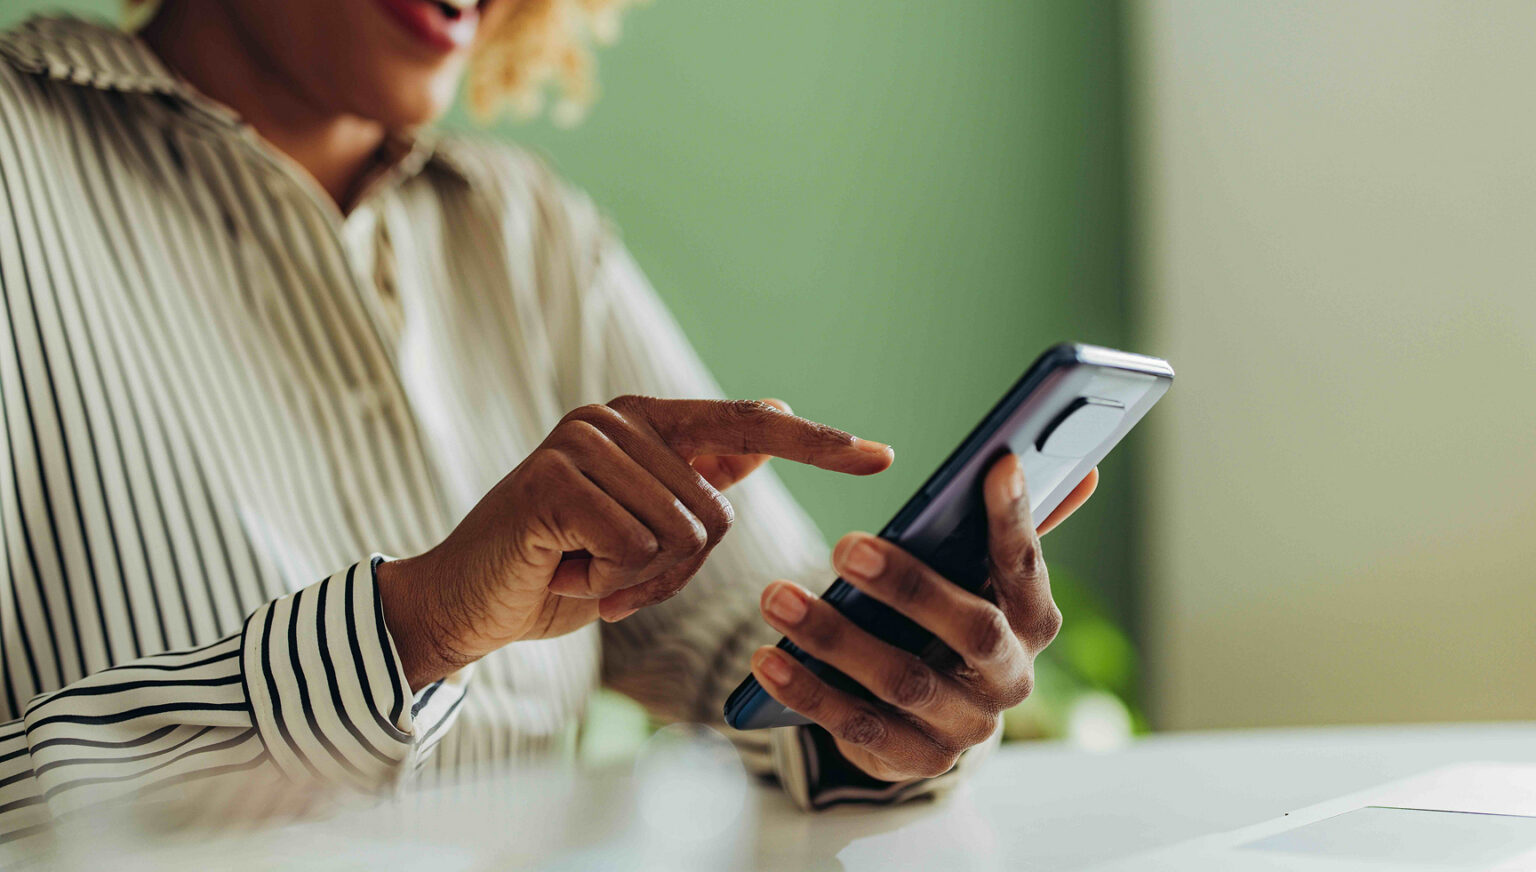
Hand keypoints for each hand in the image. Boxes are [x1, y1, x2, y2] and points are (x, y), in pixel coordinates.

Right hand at [378, 396, 892, 689]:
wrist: (468, 603)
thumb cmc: (560, 568)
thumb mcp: (643, 527)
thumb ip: (697, 477)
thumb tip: (768, 428)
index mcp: (645, 423)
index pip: (747, 426)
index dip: (818, 445)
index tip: (881, 456)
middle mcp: (614, 419)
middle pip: (716, 512)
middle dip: (675, 571)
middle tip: (615, 578)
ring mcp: (580, 442)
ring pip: (679, 534)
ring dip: (640, 582)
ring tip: (586, 572)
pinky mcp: (552, 479)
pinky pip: (634, 548)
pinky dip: (611, 584)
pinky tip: (567, 573)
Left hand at [749, 454, 1095, 781]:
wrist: (929, 720)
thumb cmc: (949, 622)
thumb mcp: (976, 577)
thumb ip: (1016, 526)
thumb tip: (1082, 468)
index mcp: (1033, 622)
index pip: (1027, 567)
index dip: (1017, 519)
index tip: (997, 466)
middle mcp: (1010, 678)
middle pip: (972, 630)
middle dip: (909, 586)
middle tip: (845, 545)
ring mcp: (964, 727)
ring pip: (903, 680)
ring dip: (835, 637)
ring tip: (776, 596)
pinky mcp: (914, 761)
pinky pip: (857, 728)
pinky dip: (808, 691)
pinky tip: (767, 658)